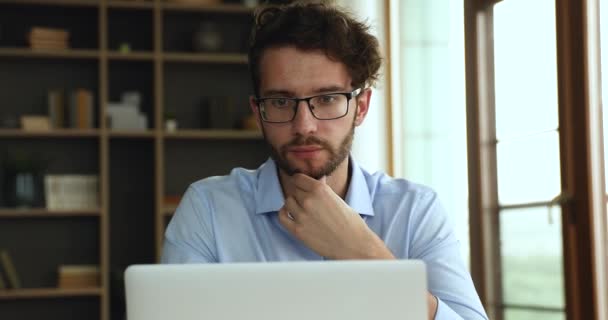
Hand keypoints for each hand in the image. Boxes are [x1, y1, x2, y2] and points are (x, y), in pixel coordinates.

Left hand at [278, 174, 392, 259]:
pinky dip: (284, 213)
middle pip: (294, 190)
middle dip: (299, 193)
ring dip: (293, 204)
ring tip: (302, 209)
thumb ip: (324, 189)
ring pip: (288, 202)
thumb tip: (318, 179)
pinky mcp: (297, 230)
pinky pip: (282, 217)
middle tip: (307, 200)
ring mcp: (302, 216)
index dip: (299, 181)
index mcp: (320, 190)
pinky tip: (290, 214)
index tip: (300, 184)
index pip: (298, 178)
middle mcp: (309, 200)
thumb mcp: (338, 200)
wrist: (354, 245)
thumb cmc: (350, 223)